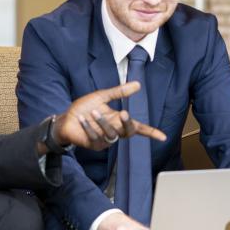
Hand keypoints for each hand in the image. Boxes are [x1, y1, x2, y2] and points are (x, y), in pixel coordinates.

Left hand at [50, 81, 166, 150]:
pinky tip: (82, 119)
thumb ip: (119, 92)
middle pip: (129, 132)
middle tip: (124, 113)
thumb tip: (138, 84)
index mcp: (118, 120)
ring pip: (111, 134)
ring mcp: (105, 140)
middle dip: (128, 123)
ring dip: (102, 122)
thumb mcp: (102, 96)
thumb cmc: (84, 108)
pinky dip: (89, 127)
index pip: (138, 128)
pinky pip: (96, 138)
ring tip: (93, 112)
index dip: (151, 132)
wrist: (66, 118)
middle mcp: (114, 131)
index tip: (163, 137)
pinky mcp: (94, 145)